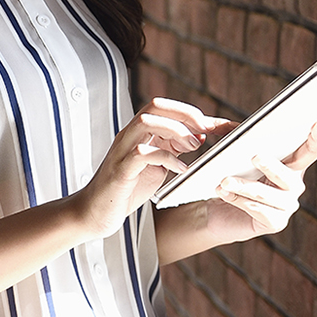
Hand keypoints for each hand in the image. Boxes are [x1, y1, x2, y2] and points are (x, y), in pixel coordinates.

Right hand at [73, 98, 230, 237]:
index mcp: (139, 133)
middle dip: (185, 114)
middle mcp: (130, 136)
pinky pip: (143, 153)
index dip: (194, 113)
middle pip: (156, 105)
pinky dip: (167, 158)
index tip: (220, 126)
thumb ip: (173, 149)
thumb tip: (198, 136)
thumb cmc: (126, 188)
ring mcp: (123, 150)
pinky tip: (180, 169)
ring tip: (192, 147)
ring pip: (147, 122)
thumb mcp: (156, 165)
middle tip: (205, 132)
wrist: (96, 211)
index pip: (166, 108)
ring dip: (176, 131)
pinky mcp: (121, 169)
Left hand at [205, 123, 316, 240]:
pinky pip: (259, 210)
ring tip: (225, 181)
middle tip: (254, 157)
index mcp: (289, 165)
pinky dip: (240, 201)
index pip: (309, 151)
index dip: (316, 139)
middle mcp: (293, 185)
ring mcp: (286, 206)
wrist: (214, 211)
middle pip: (288, 175)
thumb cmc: (227, 178)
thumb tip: (233, 127)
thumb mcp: (230, 155)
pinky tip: (224, 193)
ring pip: (268, 194)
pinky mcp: (275, 223)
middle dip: (271, 165)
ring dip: (244, 186)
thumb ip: (234, 137)